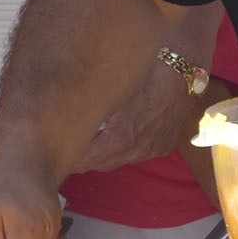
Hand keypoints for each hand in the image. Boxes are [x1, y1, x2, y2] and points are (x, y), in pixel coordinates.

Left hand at [72, 58, 207, 173]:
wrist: (183, 73)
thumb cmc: (144, 74)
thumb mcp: (110, 91)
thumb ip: (89, 110)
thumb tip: (62, 116)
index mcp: (120, 138)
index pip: (86, 160)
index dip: (69, 157)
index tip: (54, 151)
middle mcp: (137, 150)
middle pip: (100, 164)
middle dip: (83, 157)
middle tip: (65, 146)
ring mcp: (152, 150)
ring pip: (118, 160)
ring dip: (102, 154)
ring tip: (87, 140)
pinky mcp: (163, 147)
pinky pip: (136, 154)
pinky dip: (123, 148)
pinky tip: (117, 133)